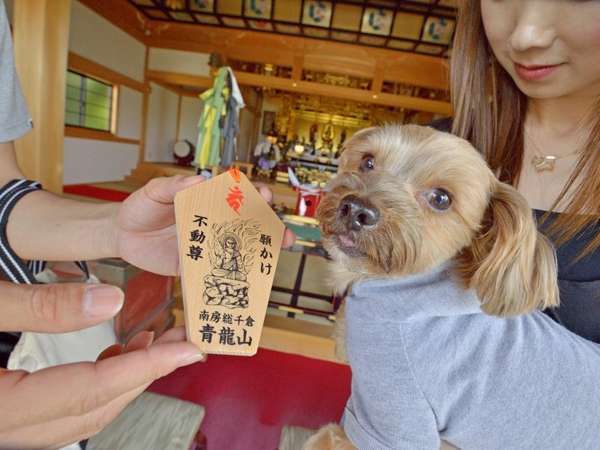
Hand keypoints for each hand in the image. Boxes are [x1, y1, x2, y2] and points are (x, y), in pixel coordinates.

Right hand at [0, 281, 203, 448]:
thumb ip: (41, 307)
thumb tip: (110, 301)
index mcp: (1, 407)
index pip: (90, 390)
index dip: (145, 368)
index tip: (188, 350)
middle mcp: (7, 427)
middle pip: (93, 408)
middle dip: (147, 373)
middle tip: (184, 340)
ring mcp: (9, 423)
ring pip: (81, 413)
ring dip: (125, 379)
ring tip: (159, 342)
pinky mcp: (10, 409)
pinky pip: (64, 407)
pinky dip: (99, 382)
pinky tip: (117, 353)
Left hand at [115, 175, 295, 274]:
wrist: (121, 235)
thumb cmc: (141, 207)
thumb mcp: (154, 192)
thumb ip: (173, 186)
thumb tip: (198, 180)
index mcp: (206, 201)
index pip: (236, 196)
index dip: (254, 195)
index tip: (265, 195)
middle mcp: (212, 223)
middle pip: (247, 224)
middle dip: (269, 226)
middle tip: (282, 231)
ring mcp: (207, 246)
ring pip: (240, 249)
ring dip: (261, 251)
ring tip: (278, 252)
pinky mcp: (196, 267)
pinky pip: (218, 271)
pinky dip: (235, 275)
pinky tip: (251, 278)